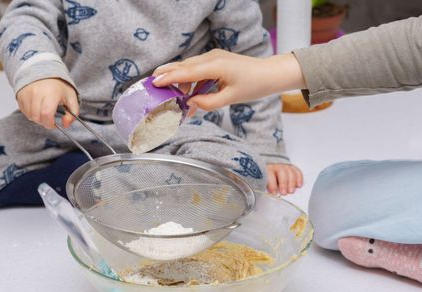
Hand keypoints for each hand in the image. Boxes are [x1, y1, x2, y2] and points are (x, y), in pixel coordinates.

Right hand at [16, 78, 78, 128]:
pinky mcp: (20, 95)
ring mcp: (26, 94)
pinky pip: (23, 111)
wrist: (44, 70)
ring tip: (44, 112)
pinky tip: (37, 108)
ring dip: (37, 118)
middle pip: (37, 117)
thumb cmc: (59, 86)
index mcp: (51, 93)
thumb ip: (73, 113)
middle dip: (44, 122)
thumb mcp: (71, 97)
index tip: (54, 124)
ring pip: (29, 115)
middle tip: (49, 119)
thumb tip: (65, 125)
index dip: (50, 123)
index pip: (46, 114)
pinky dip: (30, 113)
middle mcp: (36, 93)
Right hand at [153, 49, 305, 111]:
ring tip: (177, 100)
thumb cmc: (254, 85)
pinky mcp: (215, 61)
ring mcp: (213, 57)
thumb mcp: (231, 98)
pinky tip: (190, 96)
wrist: (269, 74)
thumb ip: (209, 103)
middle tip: (152, 85)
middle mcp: (211, 58)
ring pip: (189, 68)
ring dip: (180, 82)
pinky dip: (190, 82)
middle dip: (167, 75)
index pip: (186, 72)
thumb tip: (191, 104)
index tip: (154, 83)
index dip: (169, 78)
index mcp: (215, 66)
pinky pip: (197, 70)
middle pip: (183, 66)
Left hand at [267, 163, 302, 195]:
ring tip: (291, 191)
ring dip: (292, 182)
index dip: (272, 184)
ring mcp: (284, 166)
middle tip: (284, 192)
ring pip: (290, 172)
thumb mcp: (263, 181)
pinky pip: (297, 171)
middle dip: (283, 183)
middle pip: (281, 172)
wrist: (270, 168)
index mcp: (266, 168)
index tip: (273, 192)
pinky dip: (299, 178)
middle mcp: (276, 165)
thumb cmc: (266, 177)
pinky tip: (298, 185)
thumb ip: (265, 185)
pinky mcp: (291, 167)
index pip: (269, 174)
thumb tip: (270, 193)